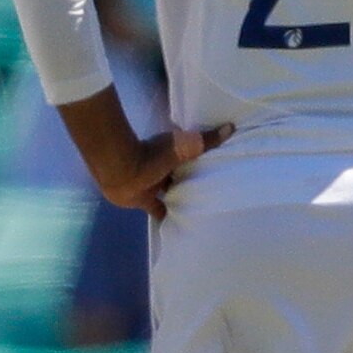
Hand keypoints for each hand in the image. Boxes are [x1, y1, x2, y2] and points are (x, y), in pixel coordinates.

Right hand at [61, 87, 226, 220]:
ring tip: (141, 167)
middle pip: (142, 195)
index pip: (158, 210)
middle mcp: (126, 197)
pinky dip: (119, 162)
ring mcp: (108, 184)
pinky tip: (121, 153)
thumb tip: (230, 130)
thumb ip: (204, 141)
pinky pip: (112, 167)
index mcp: (144, 199)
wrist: (113, 154)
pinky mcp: (97, 169)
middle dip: (150, 188)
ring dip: (133, 176)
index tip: (173, 209)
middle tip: (159, 182)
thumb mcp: (181, 150)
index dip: (166, 208)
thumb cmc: (149, 160)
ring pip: (126, 182)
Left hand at [99, 123, 229, 219]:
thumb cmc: (153, 155)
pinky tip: (177, 225)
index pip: (190, 158)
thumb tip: (230, 127)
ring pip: (170, 192)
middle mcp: (163, 168)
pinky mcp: (143, 200)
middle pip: (181, 176)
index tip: (217, 170)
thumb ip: (205, 140)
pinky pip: (157, 209)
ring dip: (179, 198)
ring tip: (198, 211)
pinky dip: (166, 216)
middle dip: (191, 182)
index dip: (201, 163)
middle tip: (211, 194)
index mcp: (172, 154)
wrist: (122, 169)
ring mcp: (152, 185)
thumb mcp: (184, 146)